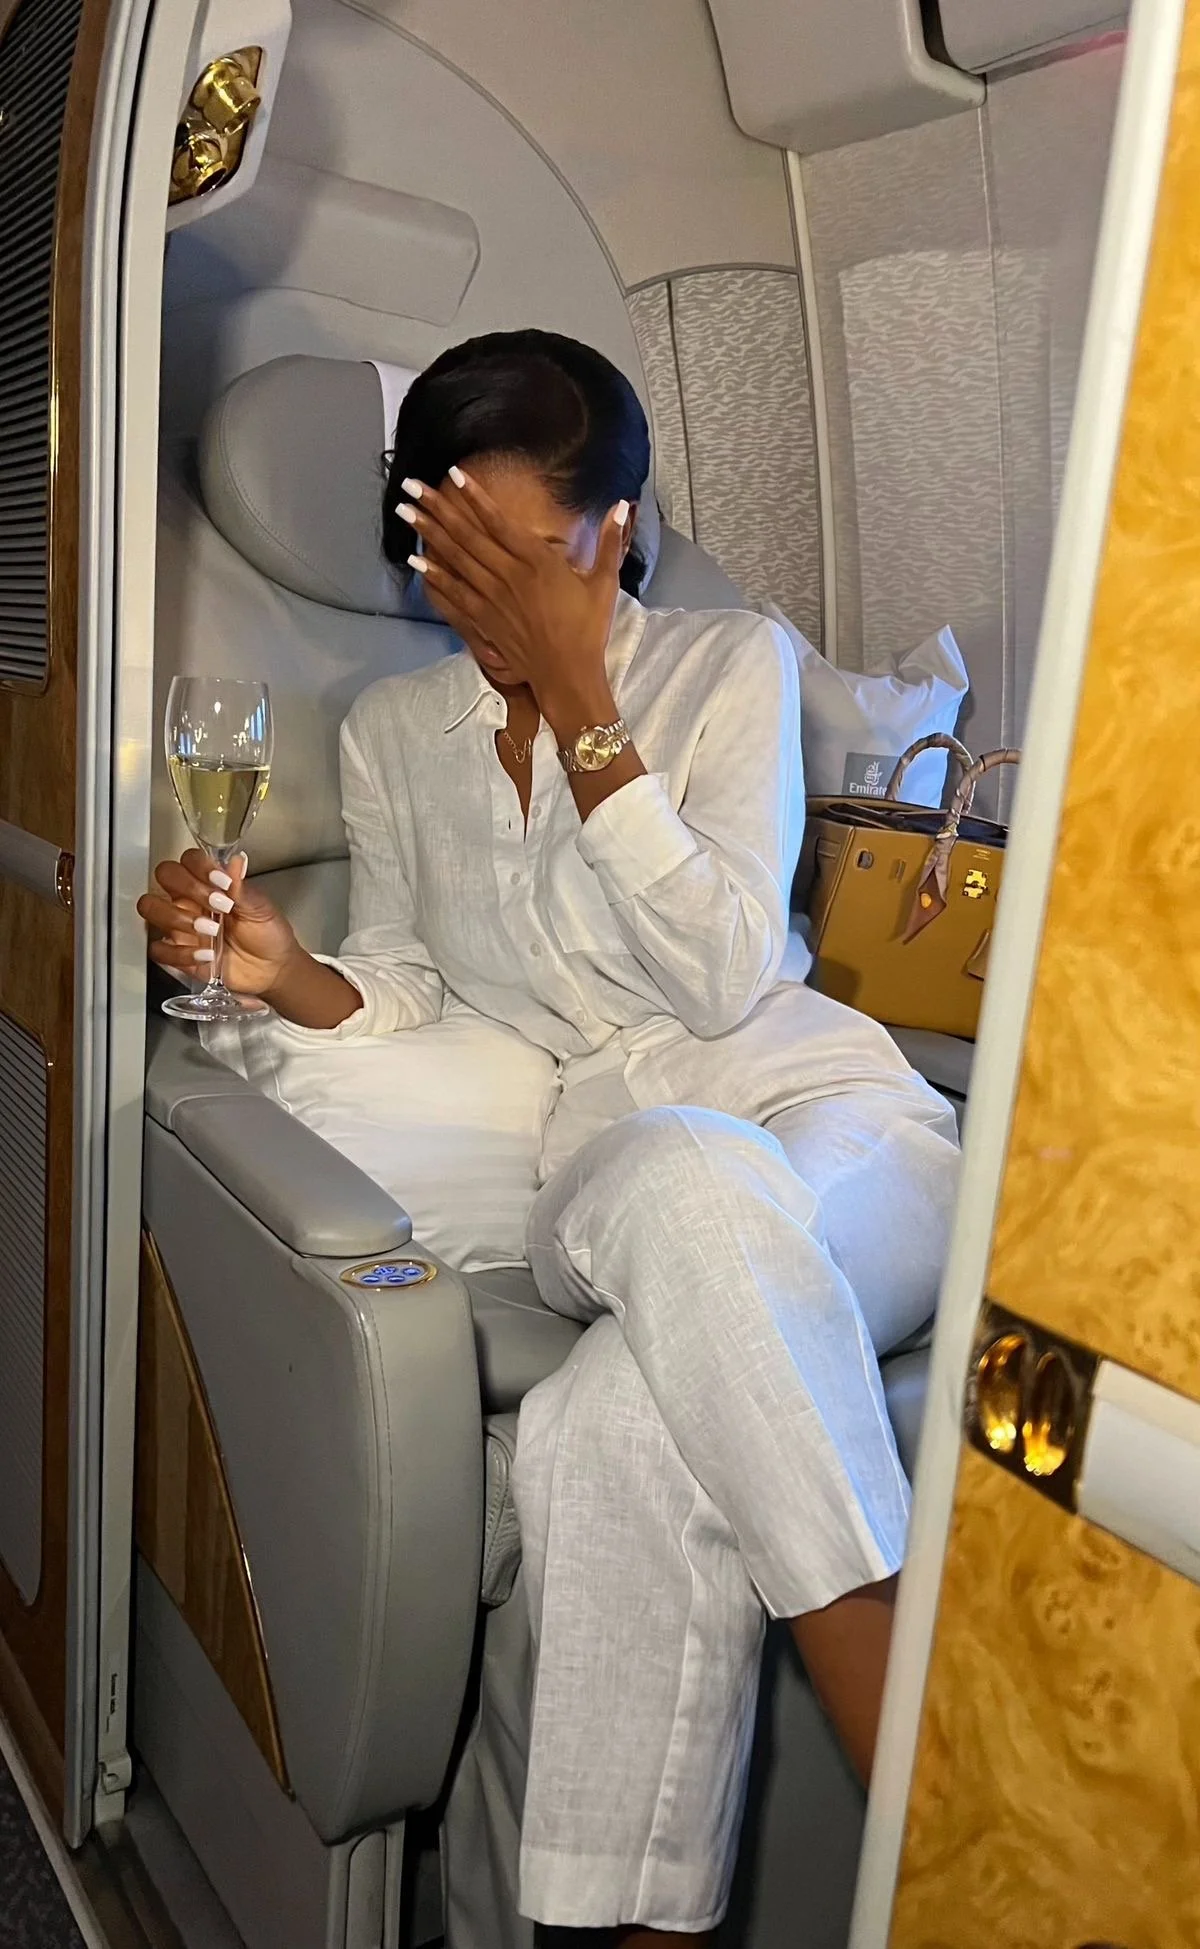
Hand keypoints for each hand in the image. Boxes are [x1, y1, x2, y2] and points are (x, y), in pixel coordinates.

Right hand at [138, 850, 299, 997]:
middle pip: (164, 875)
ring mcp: (180, 926)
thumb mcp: (261, 909)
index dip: (200, 867)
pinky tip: (206, 955)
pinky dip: (180, 953)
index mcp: (209, 883)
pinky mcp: (177, 954)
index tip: (222, 882)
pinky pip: (157, 949)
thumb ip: (243, 888)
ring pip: (151, 908)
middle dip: (188, 888)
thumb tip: (236, 862)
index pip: (189, 860)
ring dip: (179, 919)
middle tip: (217, 906)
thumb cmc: (267, 935)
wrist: (272, 969)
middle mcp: (189, 900)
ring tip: (211, 931)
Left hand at [399, 471, 627, 730]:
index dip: (475, 497)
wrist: (568, 676)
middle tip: (411, 485)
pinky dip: (434, 575)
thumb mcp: (604, 583)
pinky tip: (415, 558)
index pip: (499, 522)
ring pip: (455, 558)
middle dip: (438, 507)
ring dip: (428, 532)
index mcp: (538, 562)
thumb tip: (623, 505)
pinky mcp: (484, 619)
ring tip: (404, 510)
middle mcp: (509, 575)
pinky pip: (453, 593)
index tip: (453, 474)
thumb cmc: (588, 629)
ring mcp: (493, 598)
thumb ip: (610, 541)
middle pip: (467, 535)